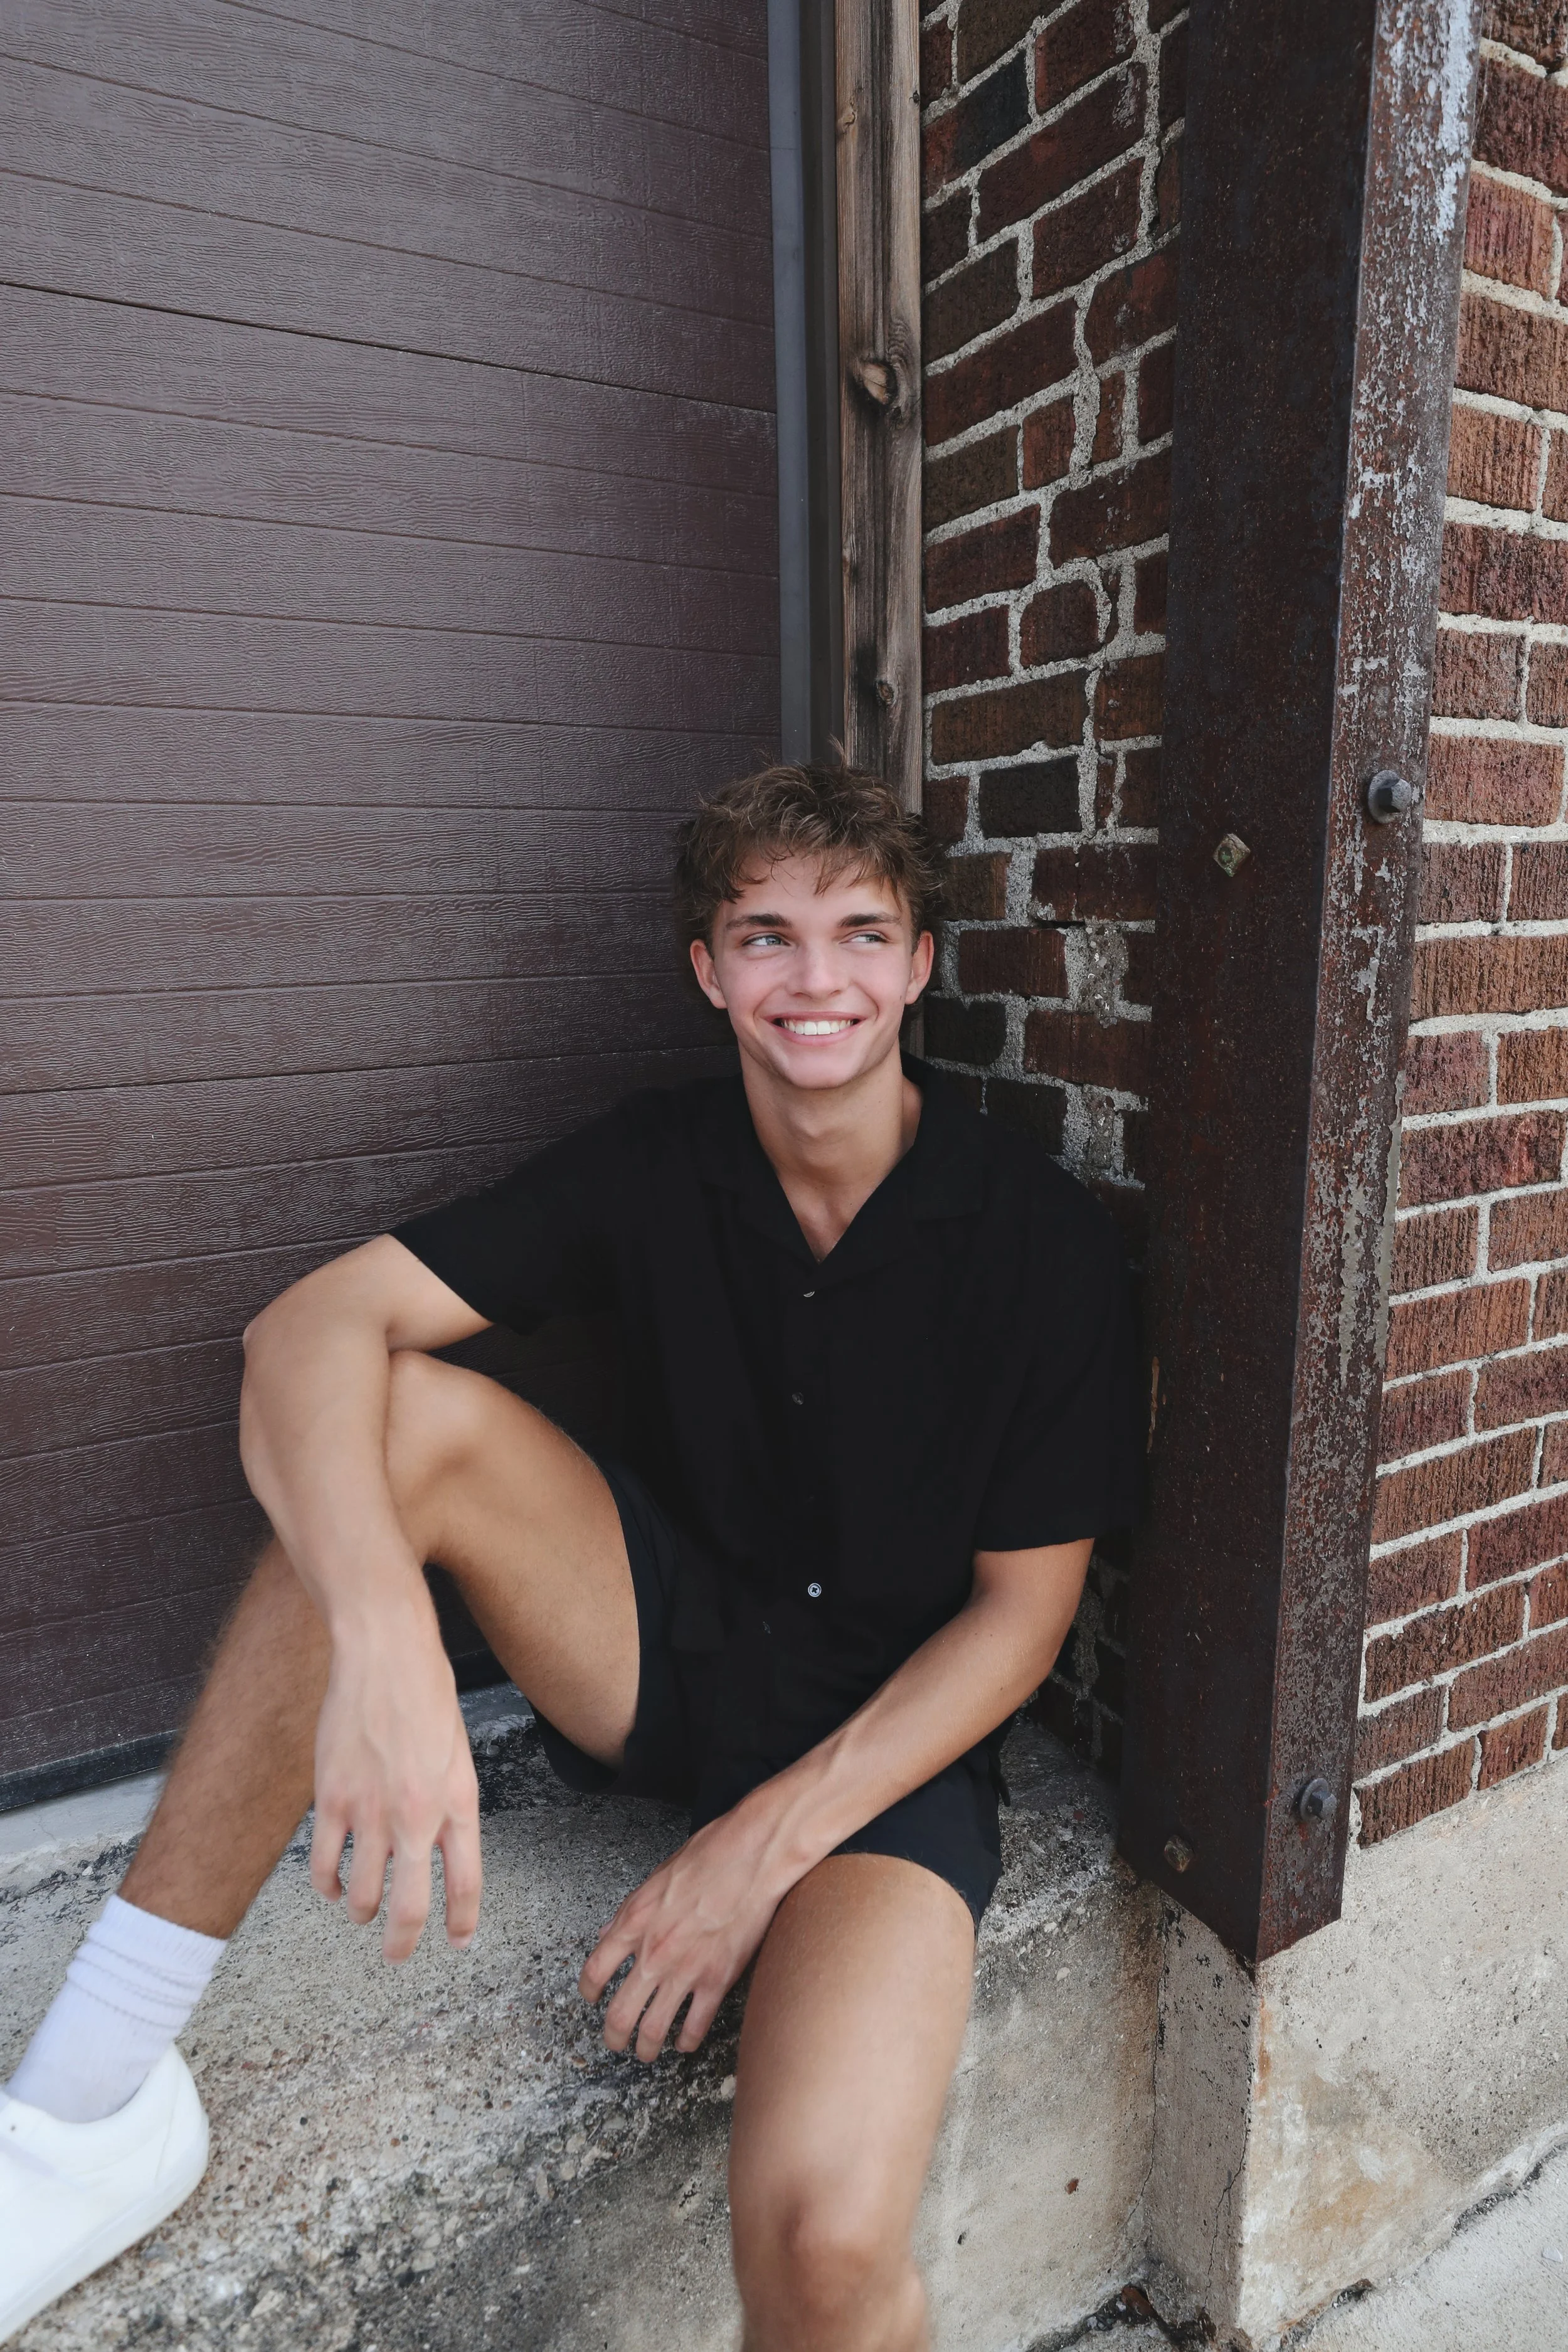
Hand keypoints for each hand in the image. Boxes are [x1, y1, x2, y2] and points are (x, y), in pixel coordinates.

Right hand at [308, 1603, 482, 1962]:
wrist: (385, 1652)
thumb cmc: (426, 1693)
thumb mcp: (458, 1752)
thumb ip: (451, 1803)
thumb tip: (439, 1847)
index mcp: (459, 1801)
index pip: (467, 1883)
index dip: (463, 1923)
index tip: (458, 1943)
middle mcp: (418, 1816)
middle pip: (411, 1908)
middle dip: (404, 1944)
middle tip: (399, 1955)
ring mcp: (371, 1811)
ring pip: (363, 1895)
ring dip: (362, 1913)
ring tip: (363, 1913)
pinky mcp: (331, 1799)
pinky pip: (324, 1865)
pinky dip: (326, 1886)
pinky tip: (331, 1886)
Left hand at [578, 1800, 791, 2060]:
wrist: (752, 1857)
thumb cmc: (708, 1856)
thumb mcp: (656, 1877)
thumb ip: (629, 1911)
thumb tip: (608, 1934)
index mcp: (634, 1923)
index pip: (595, 1970)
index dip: (588, 1992)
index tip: (591, 1999)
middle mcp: (653, 1953)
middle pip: (619, 2013)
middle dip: (613, 2037)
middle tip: (615, 2043)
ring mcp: (685, 1970)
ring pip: (654, 2029)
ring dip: (646, 2048)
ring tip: (647, 2053)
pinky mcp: (717, 1980)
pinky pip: (696, 2026)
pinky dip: (687, 2041)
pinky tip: (685, 2043)